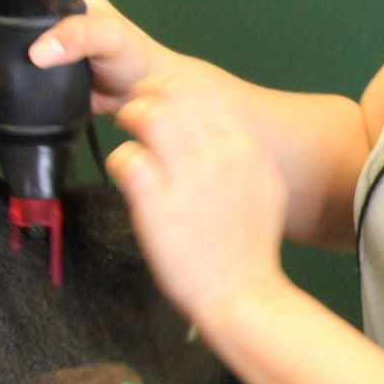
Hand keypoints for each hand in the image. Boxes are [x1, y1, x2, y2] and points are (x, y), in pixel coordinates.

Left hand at [107, 73, 290, 329]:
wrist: (242, 294)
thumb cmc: (249, 249)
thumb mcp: (264, 189)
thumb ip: (242, 155)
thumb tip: (219, 132)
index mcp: (246, 149)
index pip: (205, 92)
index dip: (174, 89)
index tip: (161, 100)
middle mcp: (220, 155)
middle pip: (174, 96)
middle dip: (148, 97)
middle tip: (136, 112)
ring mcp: (188, 178)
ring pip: (149, 116)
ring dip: (131, 120)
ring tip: (126, 134)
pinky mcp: (156, 205)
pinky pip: (126, 158)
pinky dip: (119, 160)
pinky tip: (125, 174)